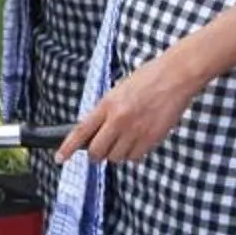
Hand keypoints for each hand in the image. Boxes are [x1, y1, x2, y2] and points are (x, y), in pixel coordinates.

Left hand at [57, 52, 202, 167]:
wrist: (176, 76)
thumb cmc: (149, 78)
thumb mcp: (119, 90)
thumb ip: (107, 110)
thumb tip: (96, 131)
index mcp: (108, 104)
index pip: (81, 131)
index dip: (68, 147)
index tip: (60, 158)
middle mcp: (119, 119)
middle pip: (97, 151)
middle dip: (97, 154)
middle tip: (101, 150)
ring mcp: (135, 131)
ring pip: (116, 157)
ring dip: (117, 153)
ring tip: (126, 139)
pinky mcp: (151, 138)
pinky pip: (135, 157)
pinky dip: (134, 154)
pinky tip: (139, 140)